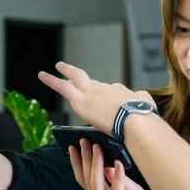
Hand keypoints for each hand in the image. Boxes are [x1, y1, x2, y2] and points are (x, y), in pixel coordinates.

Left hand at [38, 62, 155, 134]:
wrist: (135, 120)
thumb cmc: (143, 117)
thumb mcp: (146, 103)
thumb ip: (142, 100)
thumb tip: (143, 100)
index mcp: (120, 92)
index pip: (107, 91)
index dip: (101, 93)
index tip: (98, 98)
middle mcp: (105, 89)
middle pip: (89, 79)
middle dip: (78, 73)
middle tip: (68, 69)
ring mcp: (93, 93)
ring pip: (75, 78)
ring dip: (65, 72)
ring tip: (55, 69)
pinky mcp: (81, 101)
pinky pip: (63, 87)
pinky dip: (52, 80)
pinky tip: (43, 76)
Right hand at [69, 139, 161, 189]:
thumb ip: (118, 179)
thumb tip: (108, 162)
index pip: (84, 178)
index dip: (78, 163)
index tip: (73, 147)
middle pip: (87, 178)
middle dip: (85, 158)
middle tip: (83, 141)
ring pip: (96, 183)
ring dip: (96, 164)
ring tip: (97, 147)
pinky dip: (117, 177)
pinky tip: (118, 163)